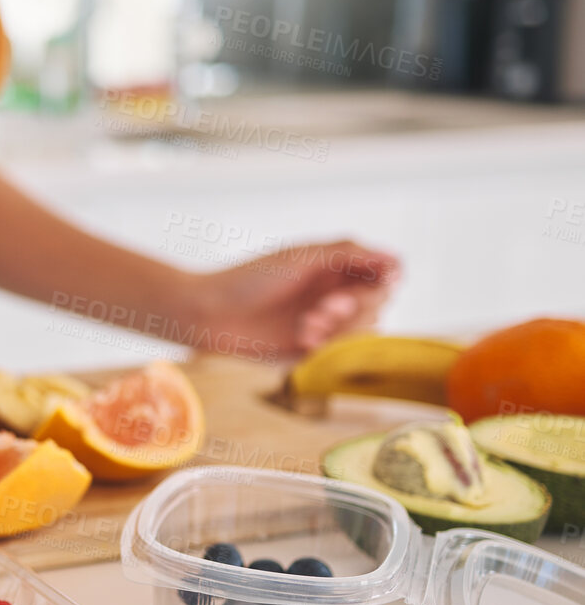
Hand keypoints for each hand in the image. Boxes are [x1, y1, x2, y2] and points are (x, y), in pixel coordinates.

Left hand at [186, 240, 401, 358]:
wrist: (209, 315)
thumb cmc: (248, 280)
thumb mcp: (300, 258)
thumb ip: (347, 253)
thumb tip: (395, 256)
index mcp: (332, 266)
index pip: (383, 274)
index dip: (383, 282)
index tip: (374, 285)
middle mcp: (333, 292)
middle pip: (377, 304)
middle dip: (355, 308)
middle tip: (324, 309)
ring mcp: (324, 322)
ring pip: (363, 330)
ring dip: (340, 329)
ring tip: (306, 327)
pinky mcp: (312, 348)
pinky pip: (342, 351)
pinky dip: (328, 346)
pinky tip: (301, 340)